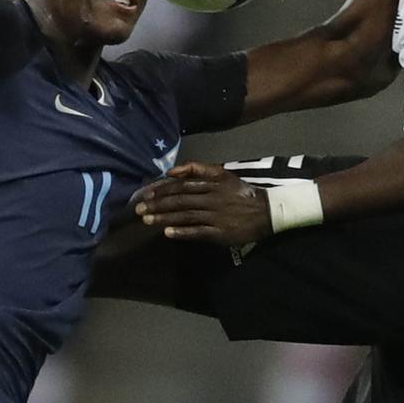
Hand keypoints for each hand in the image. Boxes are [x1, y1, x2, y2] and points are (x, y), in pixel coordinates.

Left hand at [132, 162, 272, 245]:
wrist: (265, 212)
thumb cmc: (239, 193)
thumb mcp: (222, 174)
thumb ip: (198, 169)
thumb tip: (172, 171)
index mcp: (211, 182)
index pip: (182, 185)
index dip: (162, 189)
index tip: (146, 193)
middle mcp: (211, 197)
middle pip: (180, 200)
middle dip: (158, 204)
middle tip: (138, 209)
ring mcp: (215, 216)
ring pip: (186, 215)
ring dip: (165, 218)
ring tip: (147, 220)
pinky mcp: (220, 232)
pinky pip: (198, 232)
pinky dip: (182, 232)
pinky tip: (167, 234)